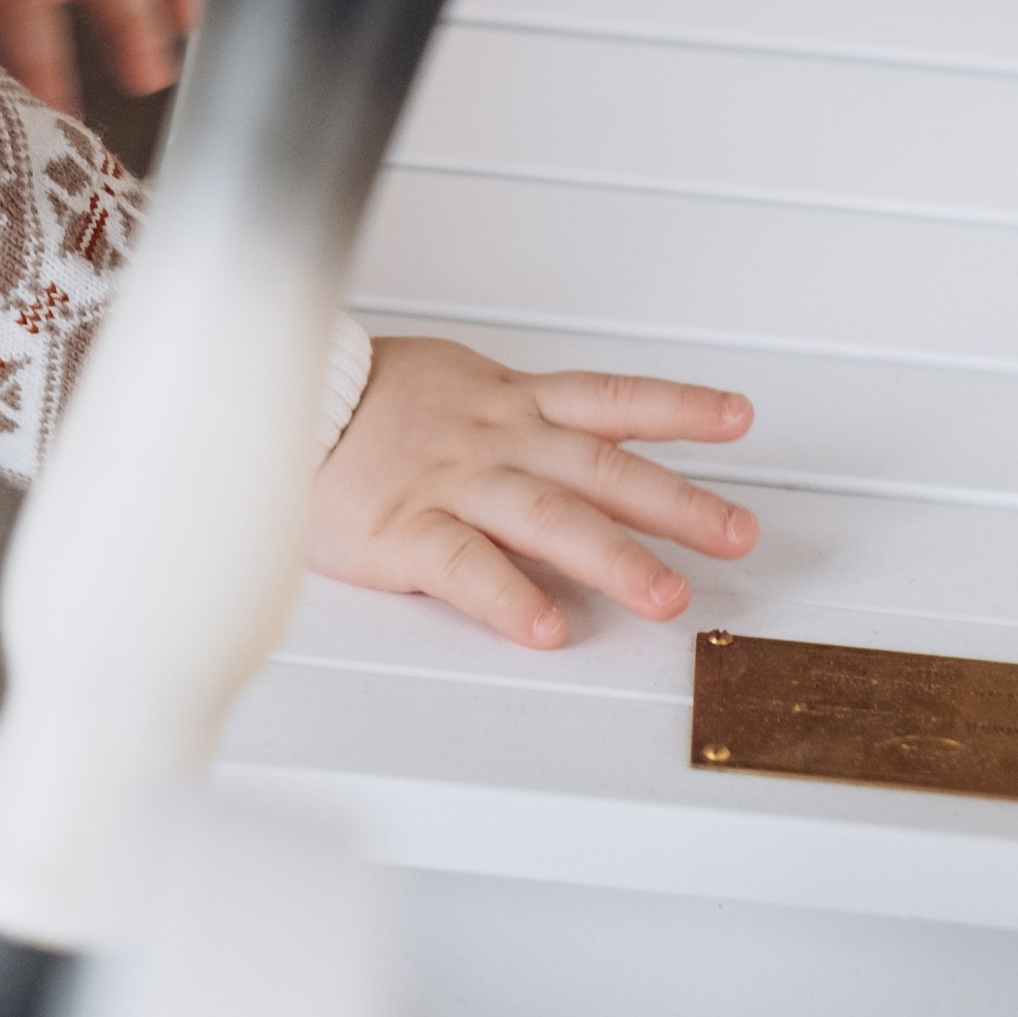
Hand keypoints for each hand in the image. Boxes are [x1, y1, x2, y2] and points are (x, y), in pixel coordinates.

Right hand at [308, 337, 756, 647]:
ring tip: (665, 596)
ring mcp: (453, 482)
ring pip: (548, 516)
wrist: (279, 403)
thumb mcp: (453, 389)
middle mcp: (495, 438)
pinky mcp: (404, 528)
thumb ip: (518, 423)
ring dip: (613, 556)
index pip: (608, 398)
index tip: (738, 417)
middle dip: (676, 502)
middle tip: (737, 533)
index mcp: (509, 402)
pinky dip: (507, 596)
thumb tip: (585, 460)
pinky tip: (545, 627)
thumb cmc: (364, 406)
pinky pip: (464, 565)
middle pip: (600, 468)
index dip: (676, 407)